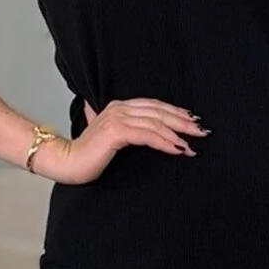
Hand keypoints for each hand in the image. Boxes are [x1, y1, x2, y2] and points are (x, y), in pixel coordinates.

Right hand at [40, 97, 207, 183]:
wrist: (66, 163)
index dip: (175, 112)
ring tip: (192, 144)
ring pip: (155, 123)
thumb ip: (120, 129)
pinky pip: (147, 135)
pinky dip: (165, 142)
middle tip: (201, 131)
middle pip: (158, 111)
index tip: (193, 122)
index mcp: (119, 107)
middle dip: (182, 121)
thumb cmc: (87, 155)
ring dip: (177, 134)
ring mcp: (117, 118)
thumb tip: (135, 131)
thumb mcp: (109, 138)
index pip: (154, 106)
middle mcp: (119, 108)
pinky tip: (177, 149)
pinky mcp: (116, 132)